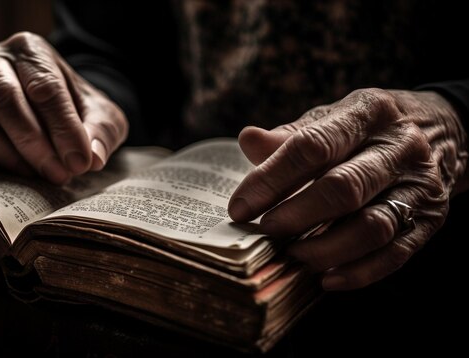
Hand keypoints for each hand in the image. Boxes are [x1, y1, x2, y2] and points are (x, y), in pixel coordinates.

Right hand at [0, 32, 127, 183]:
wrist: (53, 111)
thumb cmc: (78, 111)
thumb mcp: (103, 117)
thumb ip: (102, 132)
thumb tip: (93, 156)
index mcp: (32, 50)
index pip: (44, 86)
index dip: (63, 128)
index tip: (79, 162)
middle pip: (2, 96)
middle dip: (32, 142)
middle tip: (57, 174)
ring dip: (3, 150)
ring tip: (33, 174)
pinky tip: (11, 172)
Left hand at [228, 88, 467, 289]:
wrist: (440, 129)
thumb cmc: (366, 129)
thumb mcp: (331, 118)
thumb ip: (290, 136)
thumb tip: (248, 139)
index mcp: (367, 112)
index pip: (313, 147)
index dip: (271, 179)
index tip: (240, 207)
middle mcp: (400, 146)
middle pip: (344, 188)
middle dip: (297, 214)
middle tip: (266, 231)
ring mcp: (420, 184)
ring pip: (373, 226)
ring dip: (326, 248)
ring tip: (293, 255)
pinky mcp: (431, 217)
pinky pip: (396, 253)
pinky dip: (359, 272)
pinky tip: (326, 278)